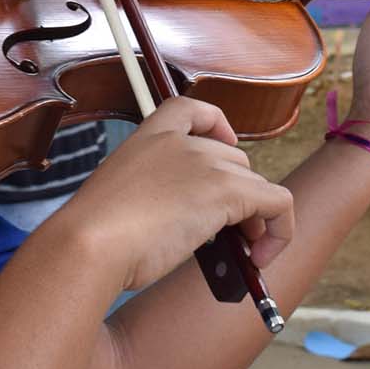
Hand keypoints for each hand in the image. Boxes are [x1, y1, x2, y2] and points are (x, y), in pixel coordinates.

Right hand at [49, 97, 294, 292]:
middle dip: (240, 197)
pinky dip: (280, 231)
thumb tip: (189, 224)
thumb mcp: (120, 202)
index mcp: (149, 137)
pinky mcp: (228, 190)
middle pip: (235, 161)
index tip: (224, 149)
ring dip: (257, 220)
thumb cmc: (93, 236)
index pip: (193, 109)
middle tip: (231, 238)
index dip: (218, 126)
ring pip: (257, 185)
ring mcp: (206, 163)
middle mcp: (182, 142)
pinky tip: (260, 259)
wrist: (89, 245)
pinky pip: (279, 203)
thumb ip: (154, 197)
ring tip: (245, 255)